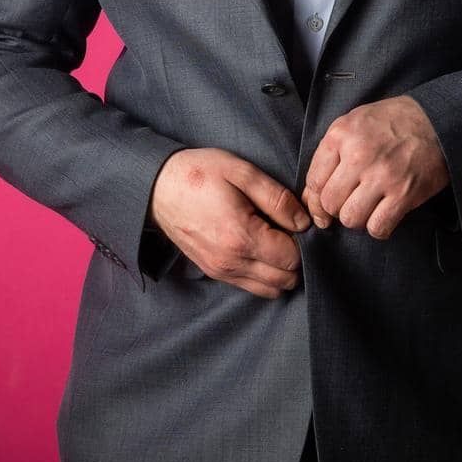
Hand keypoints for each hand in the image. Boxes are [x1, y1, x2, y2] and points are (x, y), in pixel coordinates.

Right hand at [149, 148, 309, 298]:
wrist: (158, 187)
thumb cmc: (200, 173)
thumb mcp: (242, 172)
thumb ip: (277, 199)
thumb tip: (303, 223)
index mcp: (241, 236)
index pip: (292, 258)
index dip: (301, 241)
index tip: (292, 222)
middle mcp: (231, 262)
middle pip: (285, 279)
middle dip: (294, 258)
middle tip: (286, 231)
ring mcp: (221, 271)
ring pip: (270, 289)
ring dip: (280, 270)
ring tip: (273, 240)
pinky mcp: (214, 273)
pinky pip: (251, 287)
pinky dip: (263, 275)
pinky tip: (258, 248)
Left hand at [300, 95, 449, 239]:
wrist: (436, 121)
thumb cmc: (392, 122)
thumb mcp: (353, 124)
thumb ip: (330, 155)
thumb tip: (310, 197)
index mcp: (341, 135)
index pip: (314, 181)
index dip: (316, 199)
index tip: (325, 204)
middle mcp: (358, 155)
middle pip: (330, 203)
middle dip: (338, 208)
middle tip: (351, 201)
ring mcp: (382, 175)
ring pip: (351, 219)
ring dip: (358, 218)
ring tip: (368, 206)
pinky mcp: (404, 193)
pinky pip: (378, 227)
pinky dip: (379, 227)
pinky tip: (384, 214)